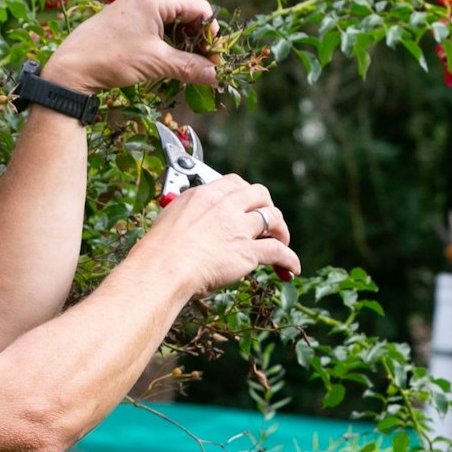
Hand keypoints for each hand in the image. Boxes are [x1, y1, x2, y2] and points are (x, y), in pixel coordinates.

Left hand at [40, 0, 215, 93]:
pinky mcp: (128, 21)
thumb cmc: (112, 58)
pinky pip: (158, 28)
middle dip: (198, 40)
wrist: (71, 68)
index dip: (211, 34)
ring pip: (173, 23)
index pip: (200, 9)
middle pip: (188, 15)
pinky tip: (170, 63)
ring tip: (188, 68)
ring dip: (184, 45)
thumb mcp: (156, 63)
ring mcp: (136, 7)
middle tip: (205, 66)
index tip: (214, 59)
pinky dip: (168, 45)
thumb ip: (190, 67)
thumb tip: (216, 75)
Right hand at [133, 174, 298, 294]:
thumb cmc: (160, 250)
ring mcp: (239, 228)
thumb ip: (188, 213)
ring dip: (281, 230)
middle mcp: (225, 206)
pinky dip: (289, 259)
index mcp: (205, 195)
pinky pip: (278, 251)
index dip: (246, 194)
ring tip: (281, 242)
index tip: (246, 205)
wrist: (163, 268)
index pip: (235, 183)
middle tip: (266, 222)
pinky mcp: (248, 251)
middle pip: (260, 194)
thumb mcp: (171, 218)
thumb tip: (190, 219)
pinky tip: (292, 268)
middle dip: (267, 206)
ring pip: (274, 218)